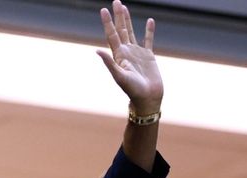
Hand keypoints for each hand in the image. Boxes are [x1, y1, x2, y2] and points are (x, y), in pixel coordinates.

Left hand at [98, 0, 162, 114]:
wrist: (147, 99)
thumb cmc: (133, 90)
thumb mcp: (120, 76)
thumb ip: (109, 63)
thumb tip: (97, 50)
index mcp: (119, 55)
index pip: (112, 34)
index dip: (107, 22)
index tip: (103, 10)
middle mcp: (127, 52)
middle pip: (121, 29)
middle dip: (118, 16)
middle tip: (115, 1)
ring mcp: (137, 53)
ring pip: (131, 32)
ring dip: (128, 20)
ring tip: (124, 7)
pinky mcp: (149, 56)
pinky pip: (148, 40)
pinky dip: (149, 30)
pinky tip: (149, 21)